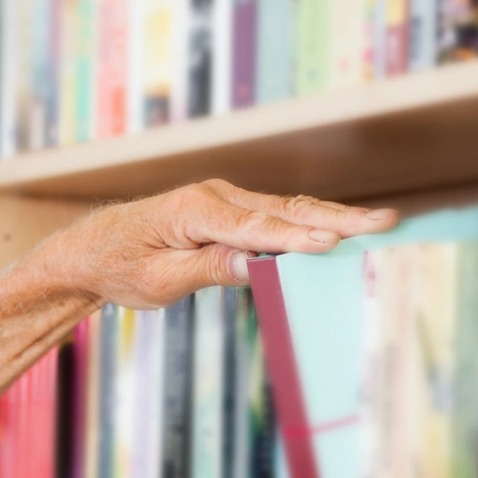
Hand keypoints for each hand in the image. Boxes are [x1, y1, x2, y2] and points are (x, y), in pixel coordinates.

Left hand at [33, 179, 399, 309]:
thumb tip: (257, 264)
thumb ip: (208, 269)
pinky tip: (341, 229)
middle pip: (283, 211)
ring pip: (285, 210)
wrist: (92, 250)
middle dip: (336, 219)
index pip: (256, 227)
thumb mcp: (158, 280)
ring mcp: (223, 200)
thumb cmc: (120, 267)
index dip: (297, 238)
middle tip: (386, 222)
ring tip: (378, 223)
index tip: (335, 244)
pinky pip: (274, 216)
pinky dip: (309, 221)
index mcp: (194, 211)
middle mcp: (213, 196)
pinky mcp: (227, 211)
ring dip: (332, 217)